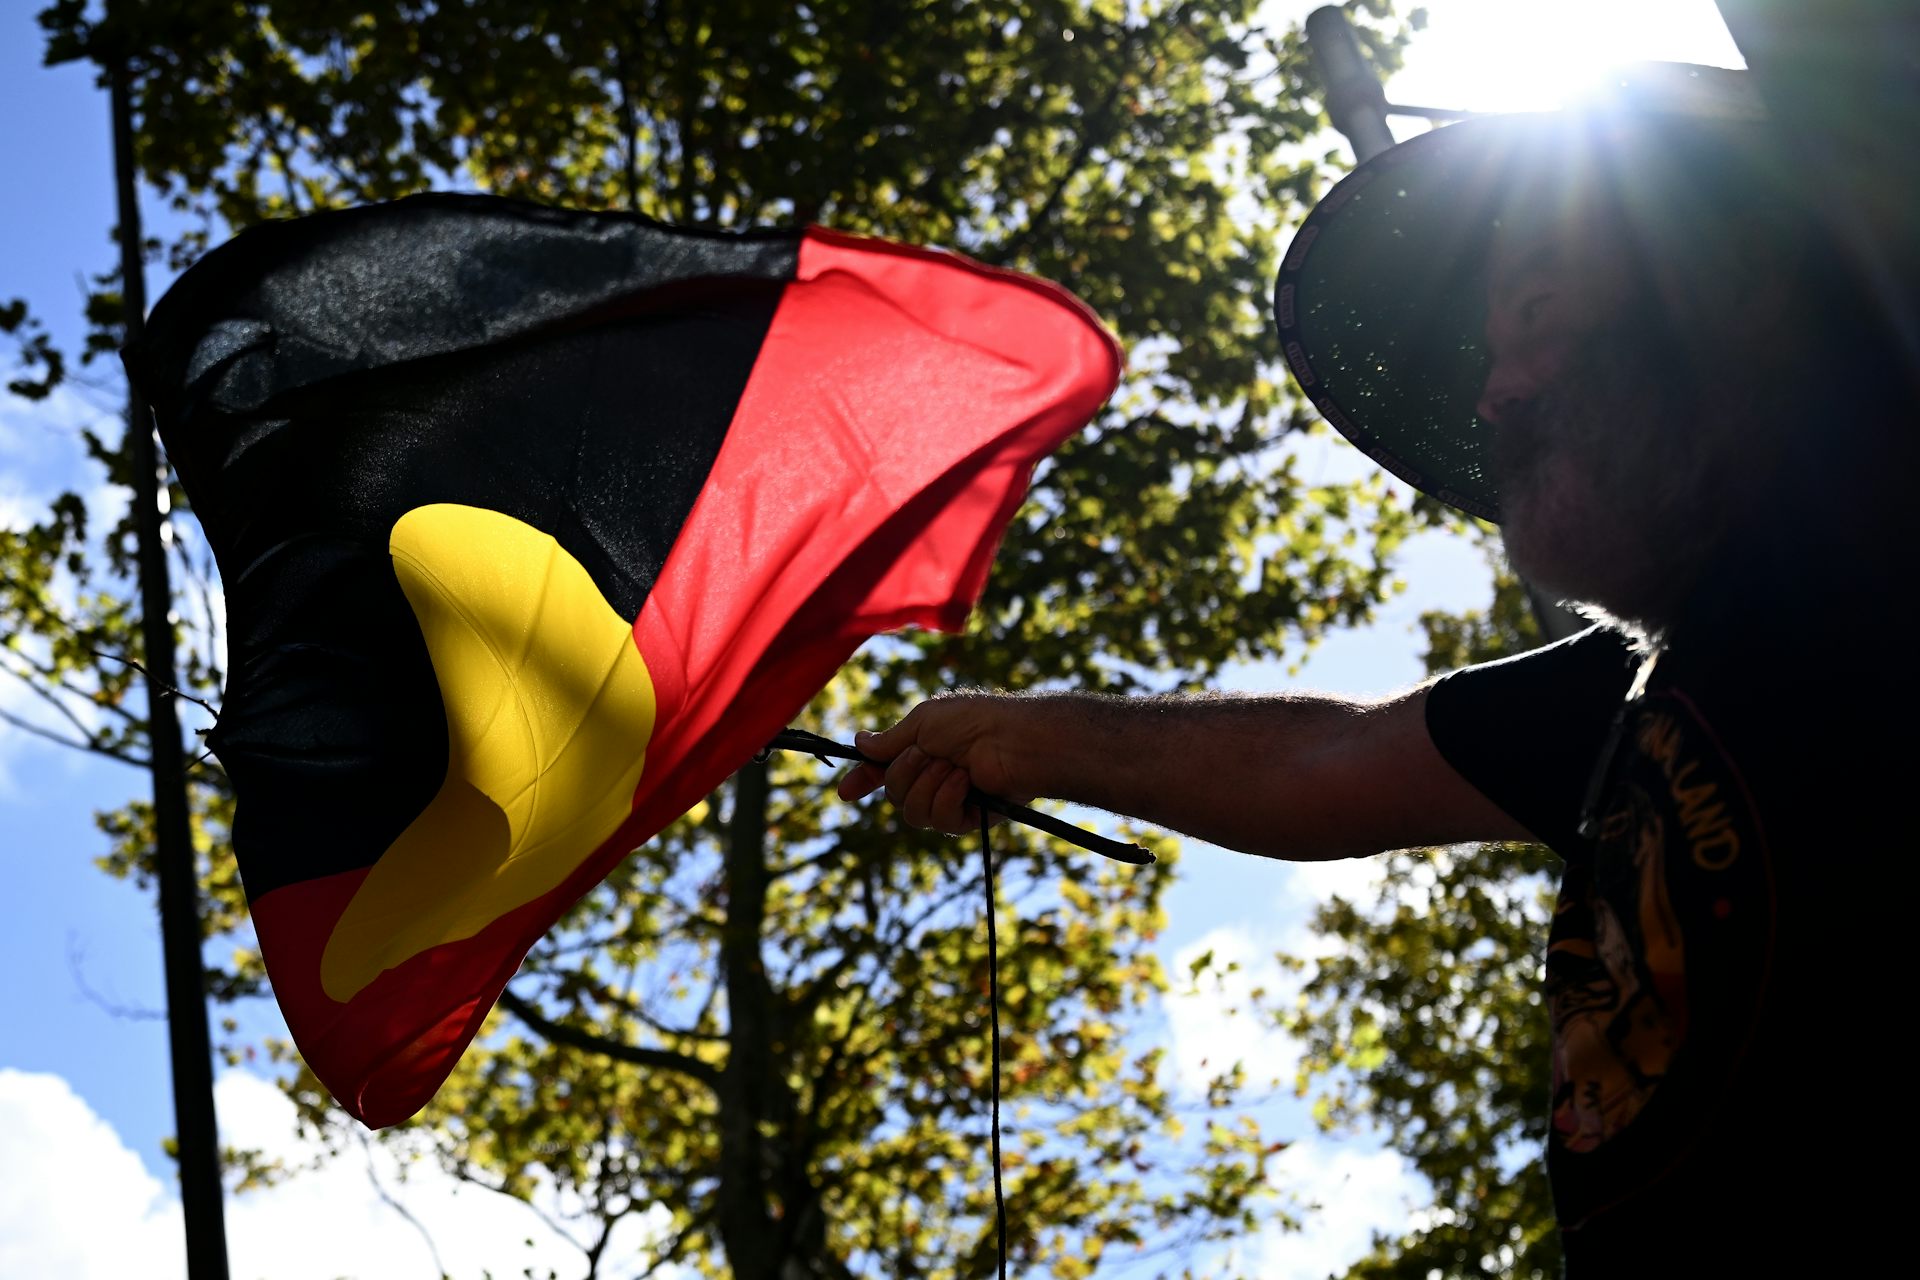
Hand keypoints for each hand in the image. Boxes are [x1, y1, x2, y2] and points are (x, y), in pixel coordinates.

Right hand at [836, 695, 1027, 834]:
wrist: (1011, 739)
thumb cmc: (972, 721)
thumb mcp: (922, 722)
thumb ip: (890, 740)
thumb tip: (860, 742)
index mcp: (920, 751)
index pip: (883, 772)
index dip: (863, 781)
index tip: (845, 791)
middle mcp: (932, 777)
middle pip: (893, 794)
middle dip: (905, 772)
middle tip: (928, 753)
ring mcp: (950, 800)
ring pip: (912, 812)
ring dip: (930, 785)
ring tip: (956, 767)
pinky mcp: (968, 819)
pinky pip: (939, 820)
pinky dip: (950, 797)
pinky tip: (968, 783)